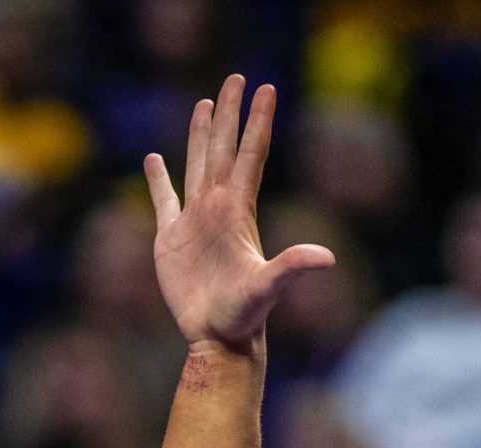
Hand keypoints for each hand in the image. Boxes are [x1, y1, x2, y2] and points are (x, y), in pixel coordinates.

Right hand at [145, 76, 333, 353]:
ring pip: (198, 165)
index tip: (265, 89)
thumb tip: (328, 258)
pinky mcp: (170, 239)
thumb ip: (292, 267)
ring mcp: (194, 221)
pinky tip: (153, 159)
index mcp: (238, 210)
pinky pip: (163, 200)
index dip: (258, 122)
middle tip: (236, 77)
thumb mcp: (268, 288)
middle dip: (231, 114)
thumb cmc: (244, 314)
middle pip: (225, 149)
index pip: (251, 155)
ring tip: (205, 103)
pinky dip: (157, 180)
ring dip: (201, 134)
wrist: (217, 336)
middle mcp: (218, 208)